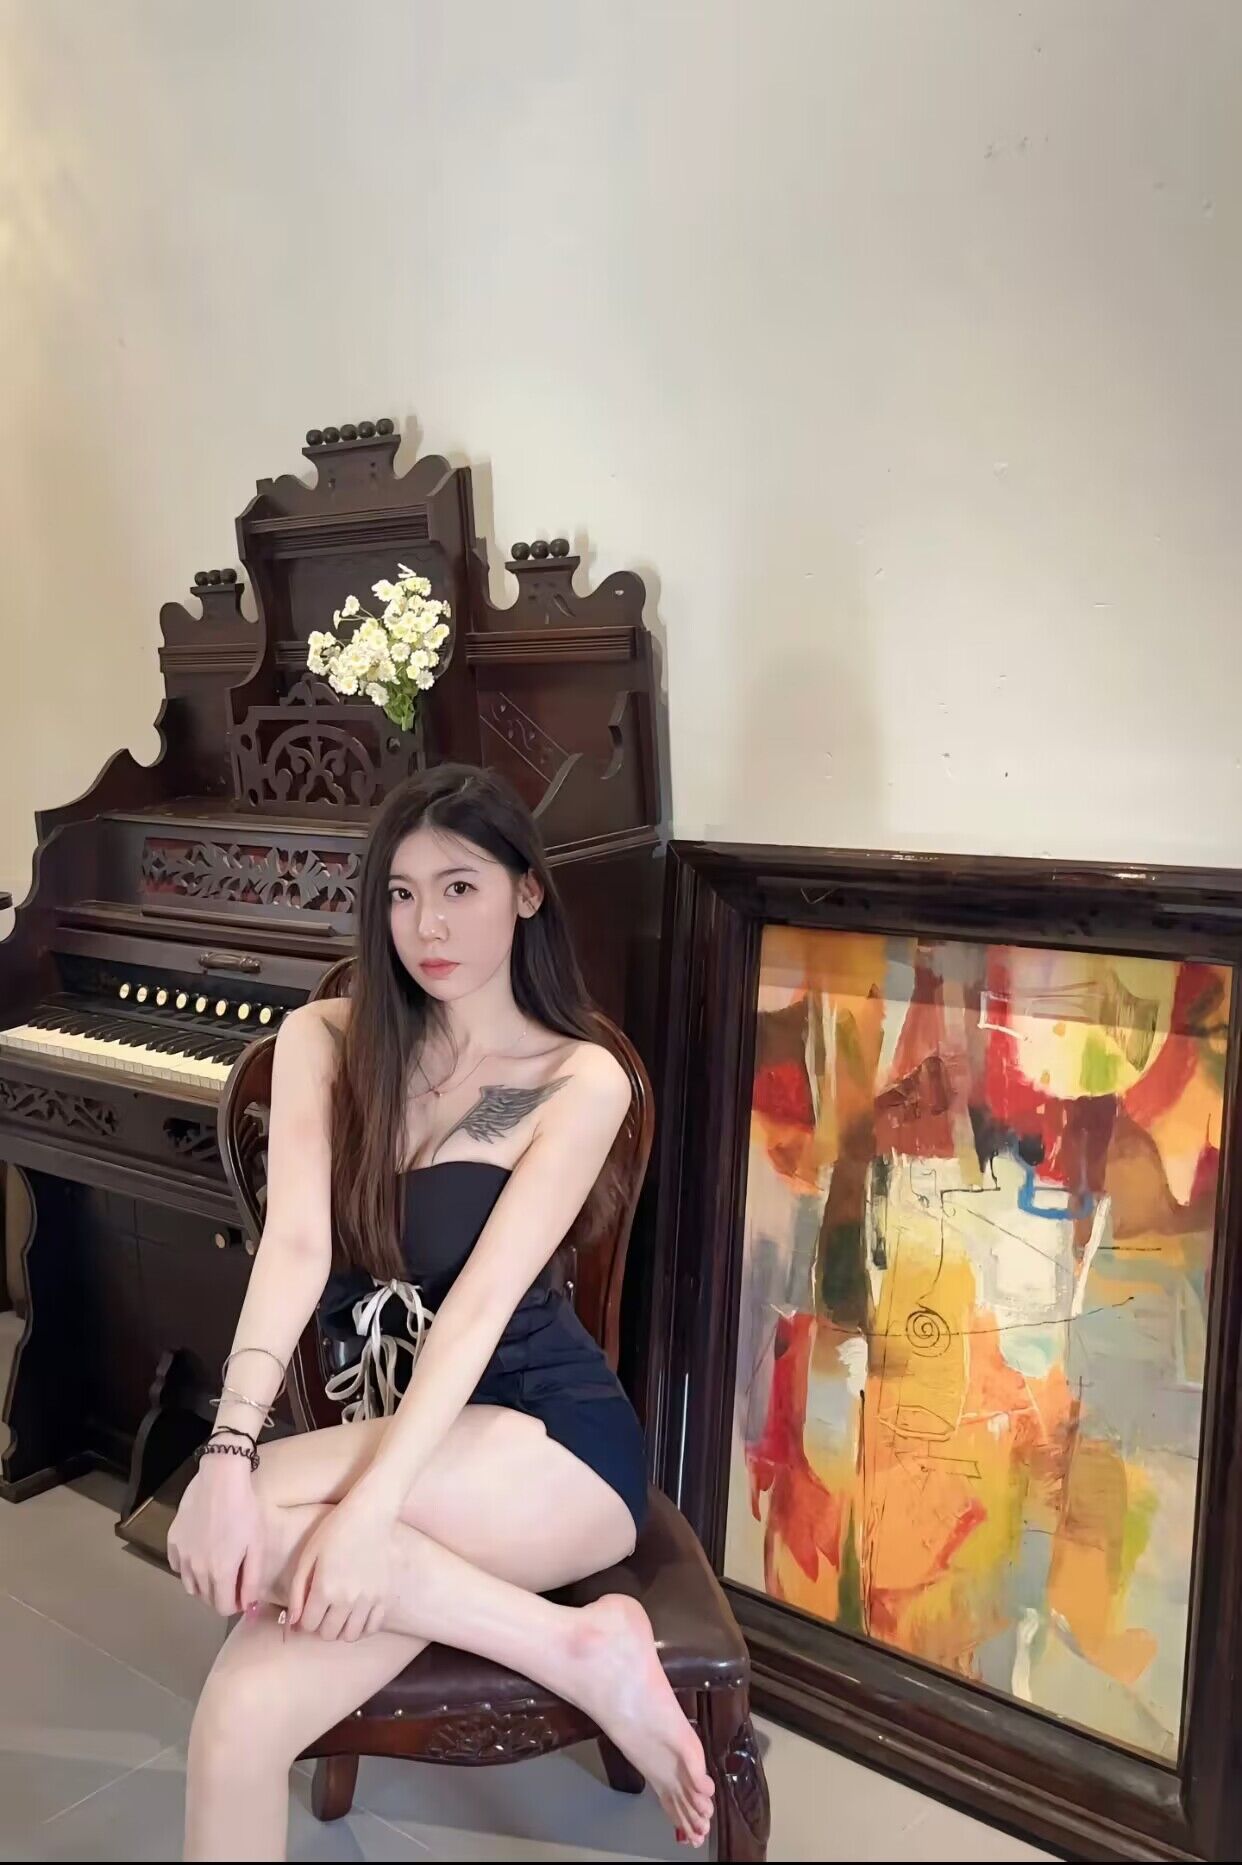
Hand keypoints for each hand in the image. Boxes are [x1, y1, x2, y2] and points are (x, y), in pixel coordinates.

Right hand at [168, 1454, 266, 1617]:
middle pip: (205, 1598)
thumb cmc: (245, 1510)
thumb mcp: (256, 1545)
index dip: (234, 1603)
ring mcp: (180, 1556)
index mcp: (219, 1573)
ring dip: (204, 1583)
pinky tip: (200, 1551)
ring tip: (217, 1563)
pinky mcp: (172, 1541)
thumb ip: (251, 1580)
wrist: (220, 1478)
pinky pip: (177, 1566)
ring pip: (189, 1585)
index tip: (242, 1591)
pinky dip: (188, 1567)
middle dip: (220, 1594)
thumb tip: (247, 1606)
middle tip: (233, 1575)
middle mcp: (195, 1570)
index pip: (222, 1608)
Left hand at [287, 1492, 395, 1641]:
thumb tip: (294, 1624)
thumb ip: (297, 1592)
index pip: (309, 1625)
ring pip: (350, 1636)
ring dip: (341, 1629)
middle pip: (329, 1634)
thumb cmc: (334, 1532)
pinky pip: (373, 1628)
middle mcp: (348, 1599)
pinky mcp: (385, 1596)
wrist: (370, 1515)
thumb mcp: (308, 1557)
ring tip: (338, 1614)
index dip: (305, 1619)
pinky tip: (356, 1614)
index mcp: (325, 1588)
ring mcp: (369, 1599)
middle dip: (321, 1626)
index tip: (308, 1608)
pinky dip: (362, 1627)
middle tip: (322, 1610)